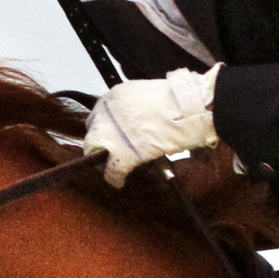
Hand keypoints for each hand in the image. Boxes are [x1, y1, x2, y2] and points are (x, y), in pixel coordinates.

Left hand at [84, 67, 219, 185]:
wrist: (186, 108)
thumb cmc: (176, 100)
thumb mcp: (146, 95)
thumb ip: (135, 106)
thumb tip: (137, 120)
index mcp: (113, 97)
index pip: (97, 116)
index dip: (105, 129)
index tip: (111, 136)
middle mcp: (106, 114)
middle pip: (92, 134)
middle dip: (99, 145)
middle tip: (109, 154)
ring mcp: (111, 135)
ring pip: (94, 152)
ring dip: (102, 162)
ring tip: (112, 168)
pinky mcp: (122, 154)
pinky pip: (111, 172)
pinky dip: (114, 179)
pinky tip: (119, 182)